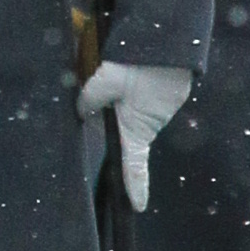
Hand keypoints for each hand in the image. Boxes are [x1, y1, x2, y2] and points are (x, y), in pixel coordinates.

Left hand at [78, 55, 193, 212]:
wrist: (166, 43)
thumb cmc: (137, 68)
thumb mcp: (105, 84)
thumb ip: (90, 100)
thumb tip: (83, 110)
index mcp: (136, 130)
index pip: (134, 167)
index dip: (135, 187)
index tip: (138, 207)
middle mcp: (148, 124)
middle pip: (127, 133)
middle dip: (113, 124)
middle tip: (102, 109)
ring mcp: (158, 109)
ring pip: (133, 111)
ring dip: (123, 98)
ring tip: (116, 80)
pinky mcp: (163, 93)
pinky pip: (143, 96)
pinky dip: (134, 86)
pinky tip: (129, 72)